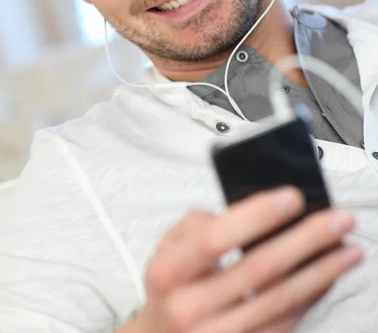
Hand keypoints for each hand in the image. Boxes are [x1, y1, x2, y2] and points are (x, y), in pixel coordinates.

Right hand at [127, 187, 361, 332]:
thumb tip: (251, 212)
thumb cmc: (170, 287)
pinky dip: (312, 298)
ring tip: (348, 249)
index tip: (293, 197)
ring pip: (281, 301)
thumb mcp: (167, 247)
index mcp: (168, 272)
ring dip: (321, 272)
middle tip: (339, 220)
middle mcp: (190, 308)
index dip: (256, 216)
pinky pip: (285, 324)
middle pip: (258, 270)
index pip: (214, 238)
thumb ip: (199, 224)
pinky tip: (327, 277)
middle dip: (306, 240)